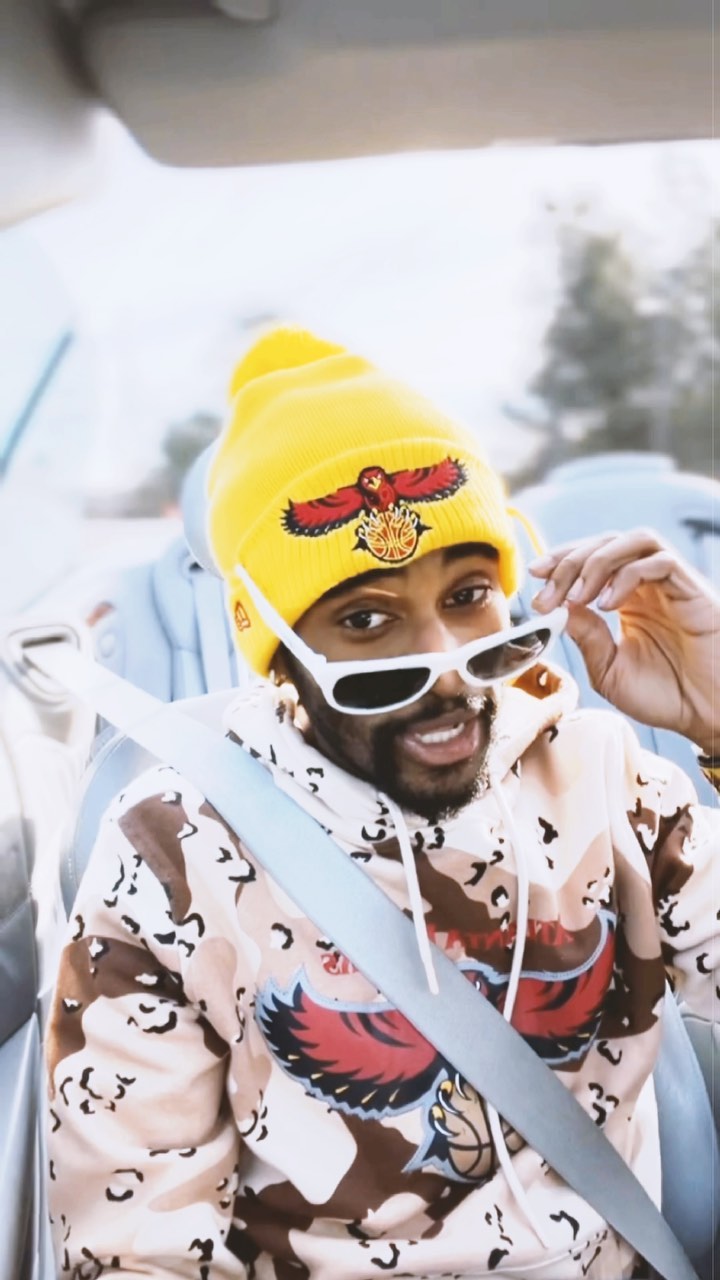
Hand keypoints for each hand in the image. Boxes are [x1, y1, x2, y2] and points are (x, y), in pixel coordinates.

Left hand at [528, 528, 719, 753]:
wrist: (710, 716)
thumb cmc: (667, 697)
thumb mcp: (609, 670)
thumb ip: (586, 636)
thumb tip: (558, 606)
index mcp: (629, 598)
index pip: (591, 560)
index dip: (561, 561)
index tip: (533, 578)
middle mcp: (650, 584)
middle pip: (606, 543)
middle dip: (570, 561)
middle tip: (546, 590)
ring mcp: (672, 584)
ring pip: (633, 540)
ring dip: (597, 561)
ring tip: (577, 596)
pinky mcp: (693, 590)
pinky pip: (659, 562)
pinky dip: (627, 575)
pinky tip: (608, 606)